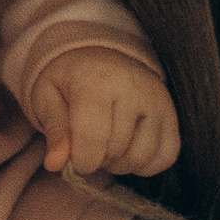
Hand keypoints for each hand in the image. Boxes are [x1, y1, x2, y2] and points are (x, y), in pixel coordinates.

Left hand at [27, 45, 180, 182]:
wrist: (101, 55)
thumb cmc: (70, 79)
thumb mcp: (47, 95)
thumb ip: (54, 130)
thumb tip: (55, 164)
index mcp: (97, 81)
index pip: (93, 138)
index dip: (80, 160)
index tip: (73, 158)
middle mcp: (134, 89)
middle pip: (115, 151)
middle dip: (97, 160)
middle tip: (88, 145)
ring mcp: (158, 101)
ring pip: (141, 158)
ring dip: (120, 164)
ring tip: (107, 147)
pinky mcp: (172, 115)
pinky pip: (165, 157)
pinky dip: (146, 165)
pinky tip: (129, 150)